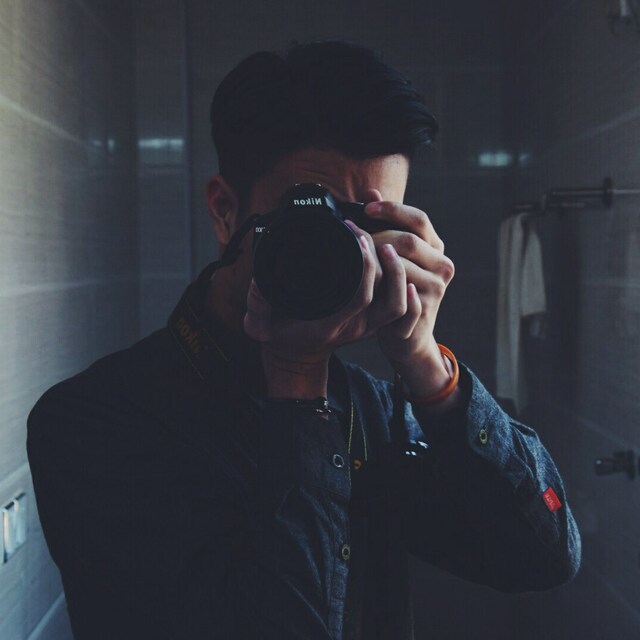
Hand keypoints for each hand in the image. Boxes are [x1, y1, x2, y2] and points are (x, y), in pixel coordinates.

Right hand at [243, 209, 412, 364]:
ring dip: (396, 272)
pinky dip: (399, 282)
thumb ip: (256, 304)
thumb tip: (259, 281)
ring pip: (397, 302)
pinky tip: (389, 257)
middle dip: (382, 260)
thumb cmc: (279, 333)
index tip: (356, 237)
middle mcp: (352, 327)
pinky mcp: (372, 321)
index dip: (365, 266)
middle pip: (385, 296)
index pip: (360, 297)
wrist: (295, 353)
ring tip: (383, 242)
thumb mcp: (258, 322)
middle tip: (367, 232)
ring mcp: (366, 326)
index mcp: (329, 326)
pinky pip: (397, 304)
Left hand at [353, 189, 455, 371]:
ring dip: (374, 262)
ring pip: (403, 268)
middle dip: (377, 235)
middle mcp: (442, 265)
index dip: (392, 210)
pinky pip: (405, 298)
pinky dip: (387, 290)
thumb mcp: (390, 255)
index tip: (365, 209)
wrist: (407, 334)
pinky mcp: (426, 312)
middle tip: (351, 233)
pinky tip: (371, 285)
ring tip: (351, 257)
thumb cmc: (394, 289)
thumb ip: (384, 224)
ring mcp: (436, 289)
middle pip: (409, 241)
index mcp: (435, 247)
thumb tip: (370, 192)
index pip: (419, 219)